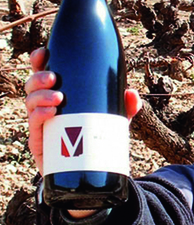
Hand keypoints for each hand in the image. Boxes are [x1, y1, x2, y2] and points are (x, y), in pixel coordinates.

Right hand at [25, 48, 142, 174]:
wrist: (87, 171)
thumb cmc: (95, 138)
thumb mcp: (113, 120)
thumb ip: (125, 108)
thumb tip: (132, 94)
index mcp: (59, 94)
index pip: (45, 73)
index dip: (40, 61)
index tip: (44, 53)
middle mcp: (46, 106)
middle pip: (32, 85)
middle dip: (39, 77)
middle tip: (54, 78)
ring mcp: (41, 124)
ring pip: (31, 103)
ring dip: (40, 96)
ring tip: (57, 98)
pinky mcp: (40, 142)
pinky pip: (33, 126)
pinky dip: (40, 116)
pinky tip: (50, 113)